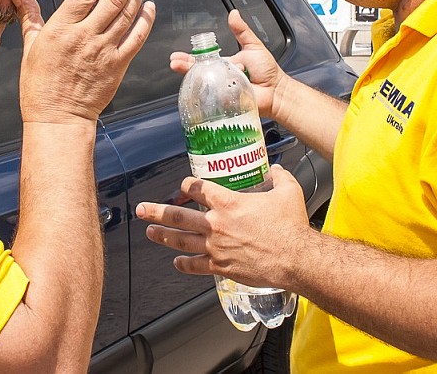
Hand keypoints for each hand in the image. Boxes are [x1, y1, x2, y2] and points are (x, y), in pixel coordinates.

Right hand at [13, 0, 154, 124]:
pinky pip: (136, 37)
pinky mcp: (118, 65)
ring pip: (127, 14)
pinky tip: (149, 7)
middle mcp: (86, 37)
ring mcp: (104, 51)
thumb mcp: (30, 48)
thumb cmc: (41, 87)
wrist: (58, 118)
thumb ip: (30, 16)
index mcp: (62, 29)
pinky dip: (146, 20)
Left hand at [135, 164, 309, 288]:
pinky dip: (184, 264)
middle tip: (141, 209)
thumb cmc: (291, 226)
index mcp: (228, 202)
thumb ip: (279, 177)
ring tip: (150, 232)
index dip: (188, 184)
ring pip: (181, 240)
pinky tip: (176, 262)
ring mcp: (216, 247)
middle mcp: (216, 223)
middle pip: (177, 215)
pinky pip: (196, 266)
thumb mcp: (288, 192)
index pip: (198, 188)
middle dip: (156, 211)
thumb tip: (277, 169)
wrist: (295, 259)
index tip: (185, 185)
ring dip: (163, 235)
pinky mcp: (221, 267)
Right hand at [170, 9, 286, 119]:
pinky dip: (210, 93)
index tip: (176, 56)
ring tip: (184, 70)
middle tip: (175, 63)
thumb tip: (233, 14)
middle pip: (197, 73)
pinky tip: (206, 86)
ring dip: (195, 77)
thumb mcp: (253, 46)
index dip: (188, 59)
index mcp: (223, 64)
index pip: (202, 60)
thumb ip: (242, 31)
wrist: (277, 91)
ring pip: (203, 85)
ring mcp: (221, 91)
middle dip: (184, 68)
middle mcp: (219, 78)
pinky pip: (214, 99)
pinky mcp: (225, 103)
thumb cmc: (267, 71)